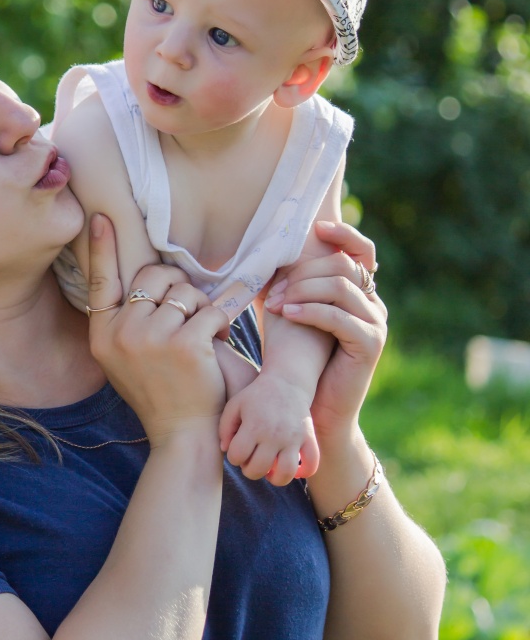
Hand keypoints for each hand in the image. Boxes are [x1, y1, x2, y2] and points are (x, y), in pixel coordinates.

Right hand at [86, 215, 229, 446]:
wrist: (184, 435)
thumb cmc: (163, 391)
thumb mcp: (127, 357)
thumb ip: (127, 320)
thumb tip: (142, 276)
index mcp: (102, 335)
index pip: (102, 281)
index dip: (104, 247)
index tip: (103, 216)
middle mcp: (121, 334)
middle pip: (154, 277)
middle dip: (179, 288)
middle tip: (191, 315)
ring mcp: (151, 339)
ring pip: (185, 292)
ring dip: (202, 308)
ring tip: (204, 336)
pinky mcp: (185, 345)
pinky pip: (210, 310)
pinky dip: (222, 322)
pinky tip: (219, 342)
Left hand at [219, 372, 319, 484]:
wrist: (287, 382)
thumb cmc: (257, 395)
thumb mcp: (235, 405)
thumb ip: (224, 428)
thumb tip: (225, 450)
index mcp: (254, 426)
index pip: (237, 456)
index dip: (234, 457)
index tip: (238, 449)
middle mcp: (274, 435)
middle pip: (257, 470)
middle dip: (250, 470)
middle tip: (251, 460)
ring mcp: (294, 438)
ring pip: (285, 474)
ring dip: (275, 478)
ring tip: (271, 470)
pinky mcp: (309, 439)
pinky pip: (311, 465)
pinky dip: (304, 472)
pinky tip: (294, 468)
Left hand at [263, 221, 385, 445]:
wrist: (311, 411)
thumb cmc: (297, 362)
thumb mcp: (292, 314)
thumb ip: (289, 285)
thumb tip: (263, 252)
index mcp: (359, 294)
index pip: (362, 251)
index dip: (344, 234)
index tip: (317, 228)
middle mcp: (373, 305)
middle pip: (342, 266)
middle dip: (303, 274)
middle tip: (274, 292)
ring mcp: (376, 325)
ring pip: (340, 287)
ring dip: (303, 291)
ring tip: (276, 305)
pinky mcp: (370, 345)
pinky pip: (340, 316)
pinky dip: (311, 311)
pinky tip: (287, 314)